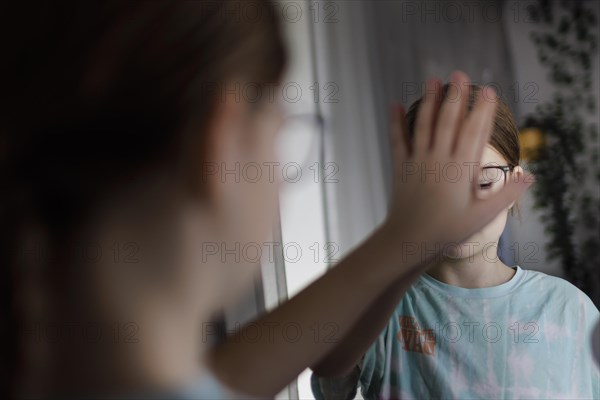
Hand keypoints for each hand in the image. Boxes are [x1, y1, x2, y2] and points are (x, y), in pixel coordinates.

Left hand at [385, 72, 532, 263]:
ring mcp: (418, 161)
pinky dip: (396, 123)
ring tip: (433, 81)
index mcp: (461, 170)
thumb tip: (529, 175)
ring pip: (424, 126)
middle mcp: (439, 160)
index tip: (488, 91)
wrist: (409, 240)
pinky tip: (395, 105)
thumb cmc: (448, 230)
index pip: (474, 133)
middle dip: (455, 97)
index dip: (482, 111)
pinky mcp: (401, 167)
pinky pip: (398, 141)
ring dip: (429, 102)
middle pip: (448, 122)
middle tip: (459, 74)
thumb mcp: (483, 216)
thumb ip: (507, 194)